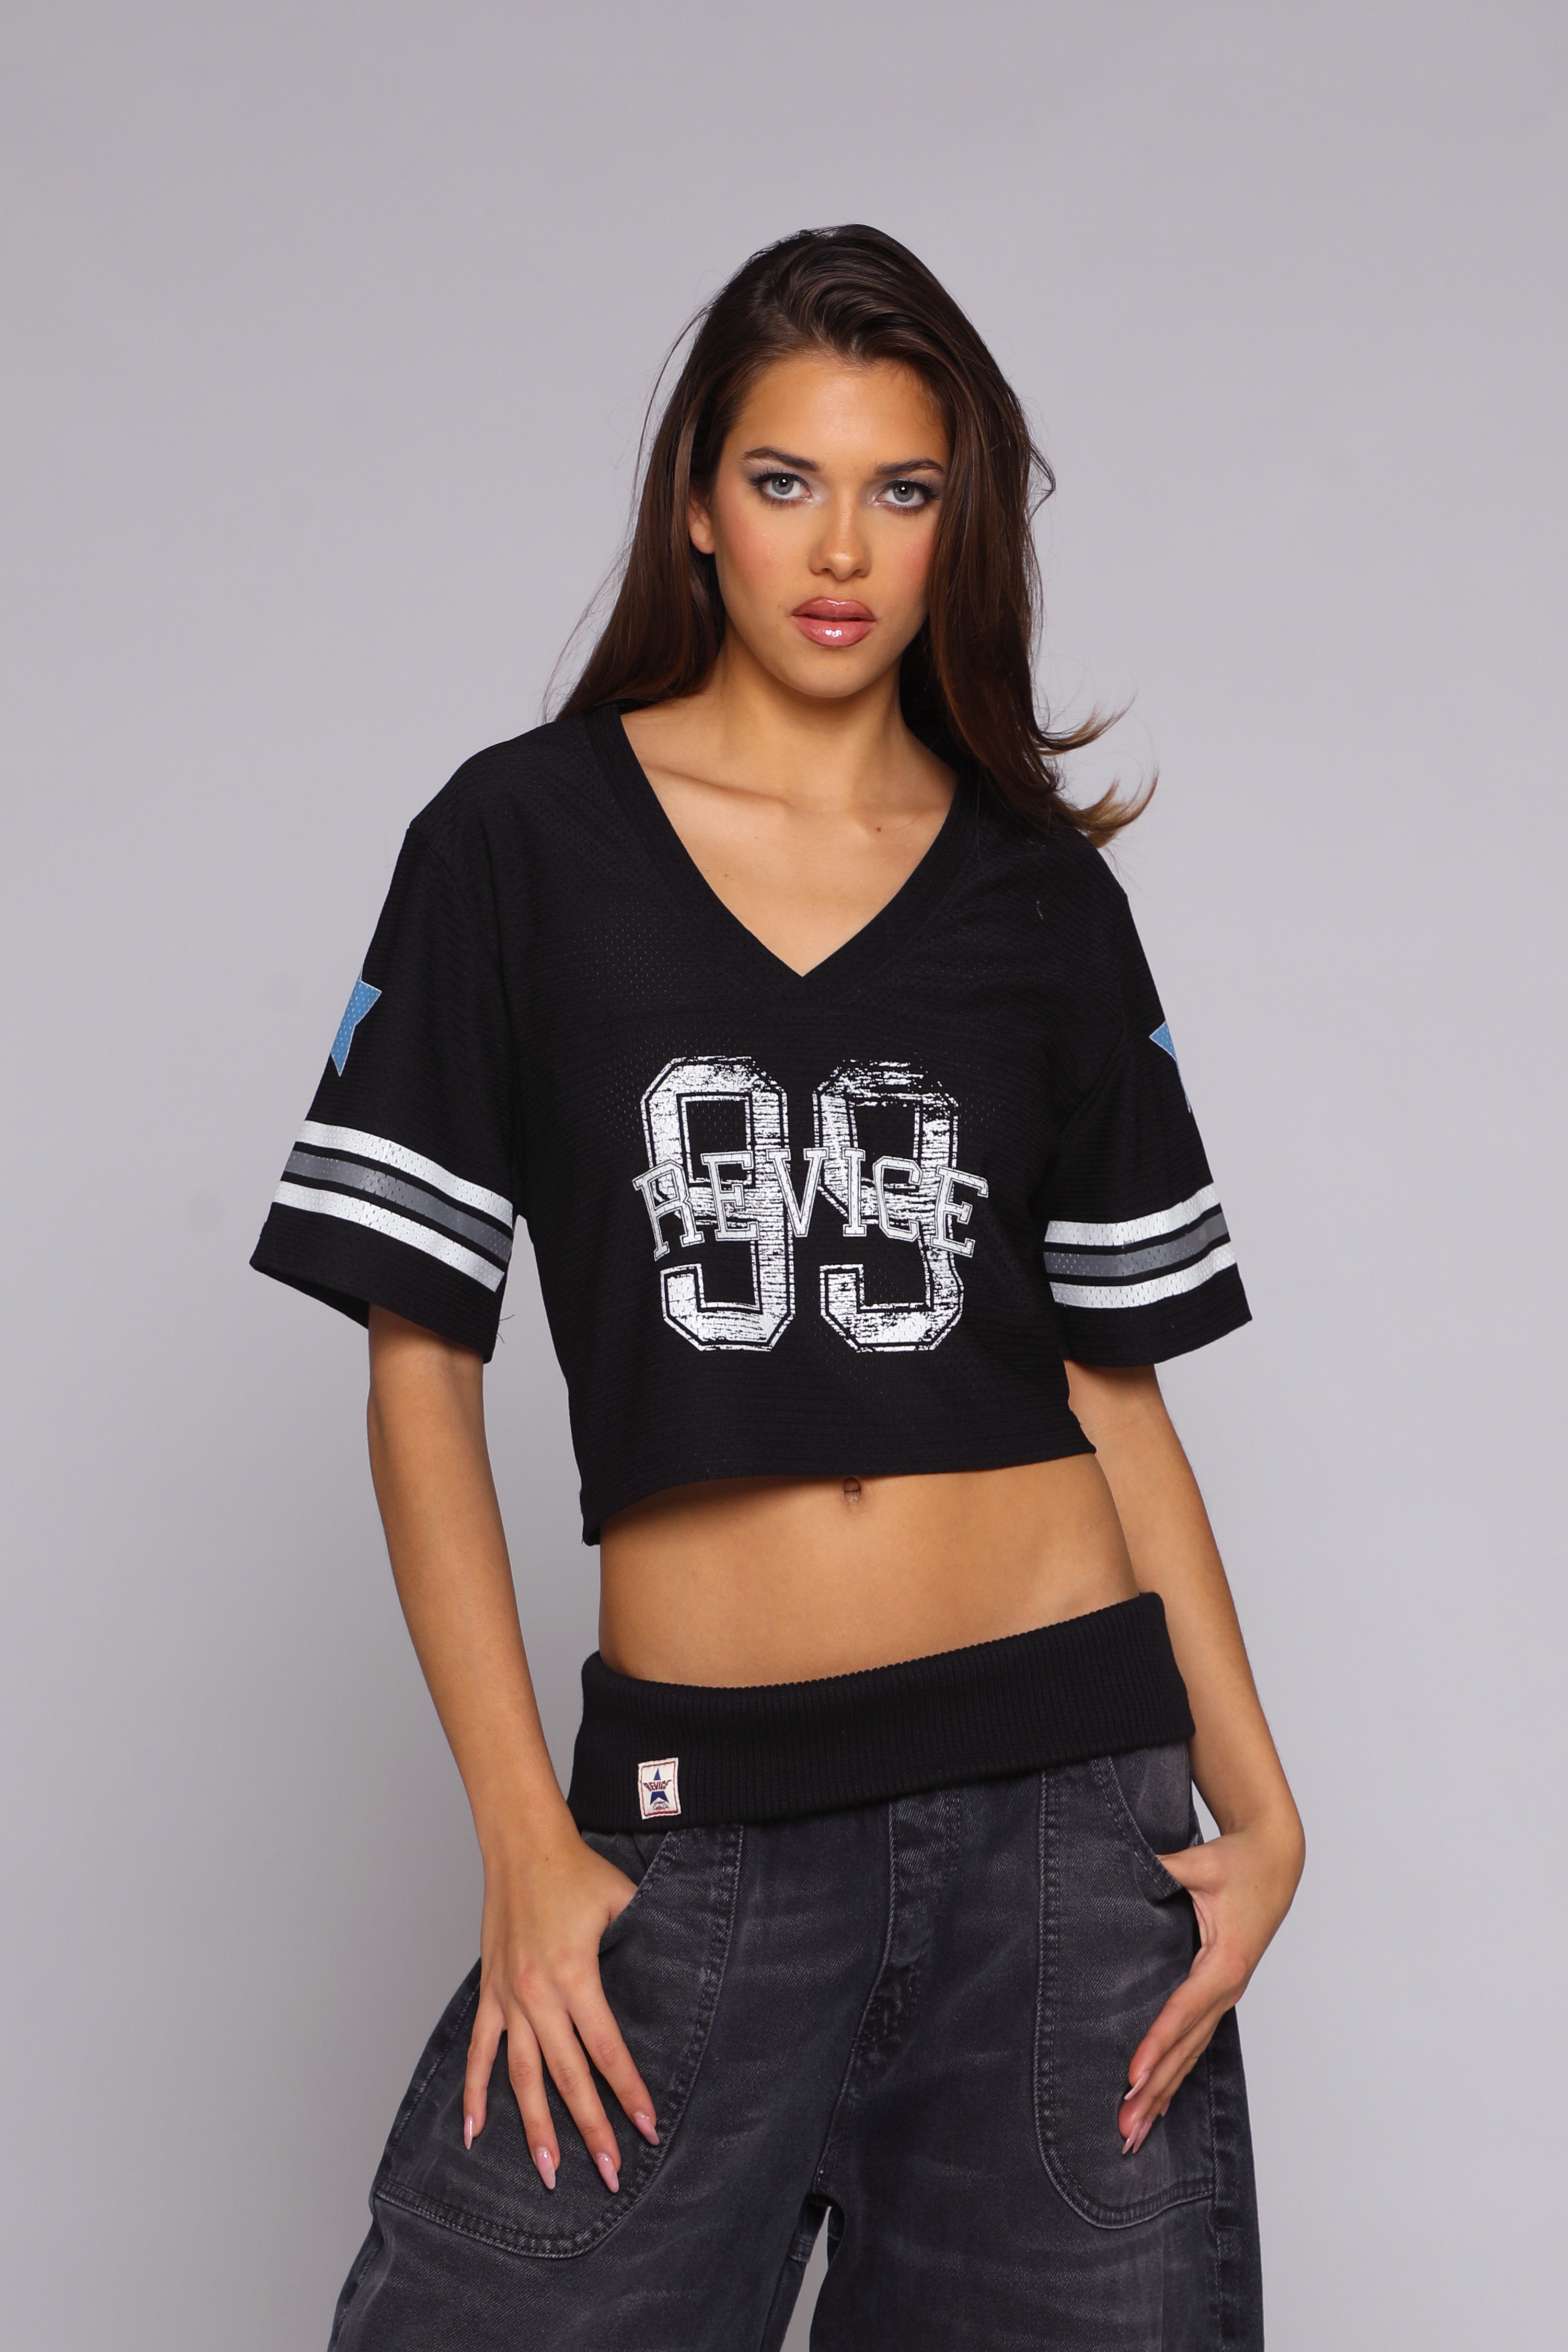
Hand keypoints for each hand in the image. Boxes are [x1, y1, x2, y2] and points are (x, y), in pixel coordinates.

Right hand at [463, 1827, 659, 2193]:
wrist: (522, 1847)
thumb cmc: (576, 1871)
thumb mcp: (623, 1900)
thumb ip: (647, 1938)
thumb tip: (681, 1969)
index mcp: (575, 1975)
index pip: (606, 2050)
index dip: (627, 2092)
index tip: (646, 2129)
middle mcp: (537, 1995)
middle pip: (567, 2076)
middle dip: (590, 2127)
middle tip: (609, 2172)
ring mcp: (509, 1998)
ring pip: (521, 2076)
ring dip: (534, 2126)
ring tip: (548, 2171)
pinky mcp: (490, 1993)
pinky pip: (479, 2051)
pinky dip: (473, 2093)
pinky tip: (473, 2132)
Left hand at [1117, 1808, 1303, 2154]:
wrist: (1274, 1861)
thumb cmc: (1237, 1860)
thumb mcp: (1198, 1861)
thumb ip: (1161, 1869)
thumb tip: (1121, 1865)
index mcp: (1225, 1961)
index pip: (1182, 2010)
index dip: (1157, 2044)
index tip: (1132, 2077)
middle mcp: (1228, 1987)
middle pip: (1186, 2047)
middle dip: (1154, 2090)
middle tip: (1124, 2128)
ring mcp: (1227, 1995)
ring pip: (1192, 2053)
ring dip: (1163, 2094)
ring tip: (1134, 2133)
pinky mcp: (1221, 1993)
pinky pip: (1197, 2041)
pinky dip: (1176, 2073)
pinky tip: (1159, 2104)